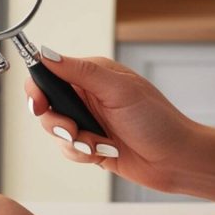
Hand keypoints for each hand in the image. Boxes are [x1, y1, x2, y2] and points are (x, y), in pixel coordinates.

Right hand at [26, 49, 197, 192]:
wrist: (177, 159)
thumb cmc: (158, 121)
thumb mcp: (118, 90)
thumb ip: (79, 71)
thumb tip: (46, 54)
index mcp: (91, 75)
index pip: (47, 74)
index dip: (36, 90)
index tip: (39, 105)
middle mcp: (86, 96)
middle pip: (45, 106)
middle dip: (56, 123)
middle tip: (73, 129)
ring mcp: (87, 120)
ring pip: (54, 131)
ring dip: (74, 141)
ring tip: (99, 143)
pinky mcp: (89, 142)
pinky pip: (67, 149)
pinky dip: (83, 154)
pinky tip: (104, 151)